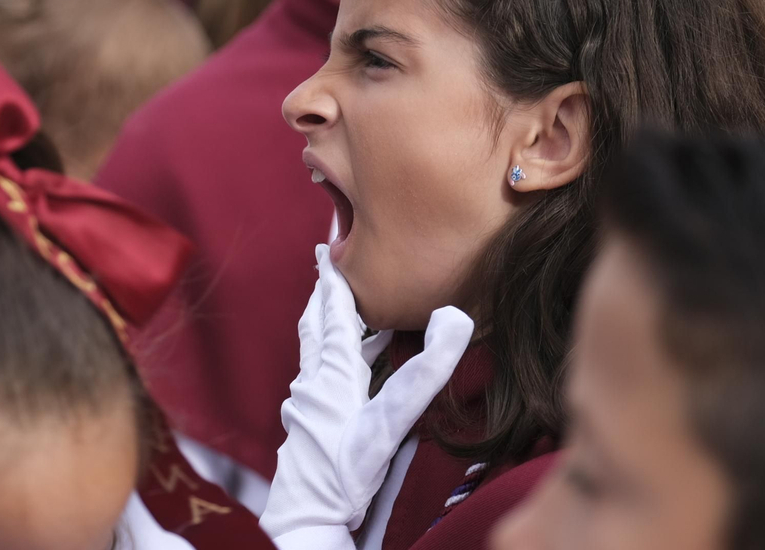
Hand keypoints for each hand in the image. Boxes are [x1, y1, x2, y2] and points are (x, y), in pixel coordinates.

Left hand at [260, 245, 473, 549]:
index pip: (335, 314)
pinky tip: (345, 371)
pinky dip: (333, 357)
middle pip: (318, 327)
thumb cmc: (346, 471)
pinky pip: (321, 375)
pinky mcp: (309, 425)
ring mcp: (307, 404)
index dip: (334, 280)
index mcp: (331, 373)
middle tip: (325, 265)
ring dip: (328, 326)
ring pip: (317, 352)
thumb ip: (423, 373)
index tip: (328, 248)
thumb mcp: (392, 419)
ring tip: (342, 310)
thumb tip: (456, 317)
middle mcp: (313, 382)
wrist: (308, 516)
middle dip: (324, 295)